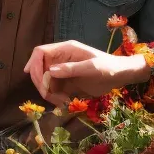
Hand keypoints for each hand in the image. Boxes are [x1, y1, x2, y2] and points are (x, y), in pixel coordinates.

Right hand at [24, 40, 149, 106]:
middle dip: (41, 83)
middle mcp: (61, 60)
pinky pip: (54, 91)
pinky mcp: (66, 83)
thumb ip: (71, 69)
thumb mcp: (91, 68)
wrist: (121, 76)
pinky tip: (65, 103)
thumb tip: (50, 71)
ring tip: (62, 102)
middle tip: (49, 96)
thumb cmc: (108, 67)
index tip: (32, 77)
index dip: (33, 63)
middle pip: (40, 69)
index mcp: (65, 50)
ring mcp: (63, 72)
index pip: (41, 53)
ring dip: (49, 93)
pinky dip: (55, 98)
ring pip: (45, 82)